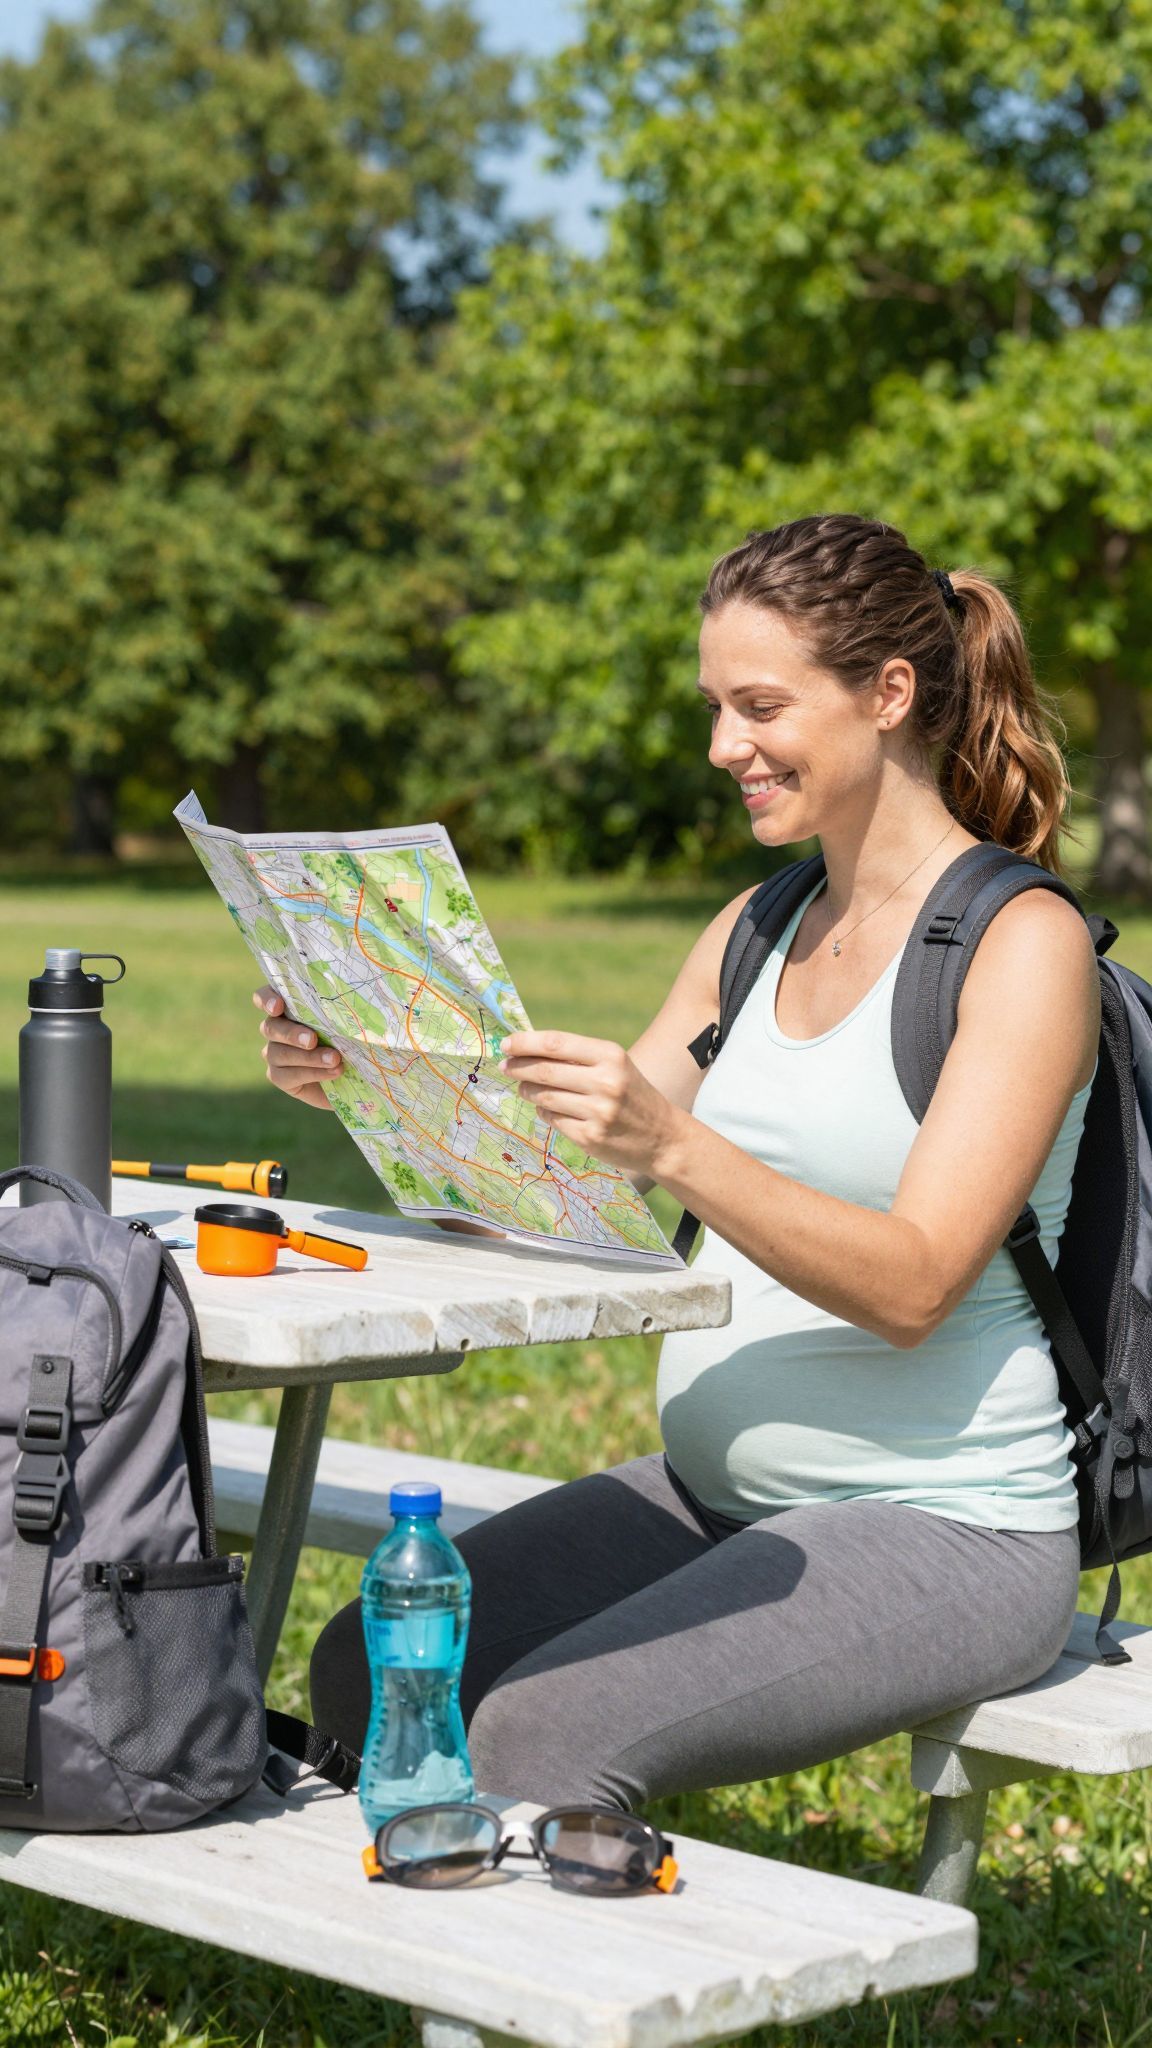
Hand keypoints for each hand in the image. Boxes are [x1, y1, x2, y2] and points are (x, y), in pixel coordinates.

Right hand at [253, 986, 342, 1110]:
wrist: (353, 1076)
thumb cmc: (351, 1038)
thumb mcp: (351, 1021)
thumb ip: (344, 1009)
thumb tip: (365, 990)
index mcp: (288, 1008)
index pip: (264, 997)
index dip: (266, 999)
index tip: (279, 1006)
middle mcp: (276, 1029)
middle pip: (271, 1027)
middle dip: (291, 1033)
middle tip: (312, 1040)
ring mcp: (274, 1053)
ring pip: (279, 1053)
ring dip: (309, 1057)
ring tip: (335, 1059)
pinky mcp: (279, 1076)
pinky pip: (287, 1075)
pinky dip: (312, 1073)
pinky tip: (333, 1073)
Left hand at [500, 1030, 683, 1176]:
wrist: (663, 1137)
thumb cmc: (632, 1094)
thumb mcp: (615, 1066)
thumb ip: (577, 1057)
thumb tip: (526, 1050)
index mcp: (610, 1056)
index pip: (555, 1044)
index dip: (525, 1043)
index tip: (506, 1044)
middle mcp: (605, 1082)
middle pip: (545, 1071)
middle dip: (518, 1068)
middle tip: (506, 1067)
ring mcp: (598, 1112)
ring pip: (544, 1097)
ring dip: (527, 1091)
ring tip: (525, 1088)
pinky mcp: (590, 1137)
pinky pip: (553, 1120)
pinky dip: (544, 1112)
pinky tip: (547, 1108)